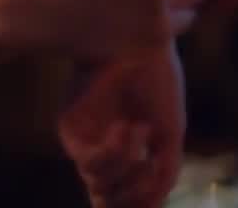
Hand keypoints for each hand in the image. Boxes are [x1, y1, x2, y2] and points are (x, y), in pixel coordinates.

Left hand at [58, 44, 185, 207]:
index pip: (119, 199)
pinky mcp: (69, 127)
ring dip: (130, 167)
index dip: (138, 204)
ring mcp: (83, 140)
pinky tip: (128, 127)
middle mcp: (98, 151)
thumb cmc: (155, 82)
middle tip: (153, 162)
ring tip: (140, 129)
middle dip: (137, 191)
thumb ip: (162, 172)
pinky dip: (116, 151)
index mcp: (122, 154)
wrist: (140, 45)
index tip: (155, 187)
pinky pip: (89, 161)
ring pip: (100, 185)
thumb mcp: (168, 133)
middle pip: (109, 199)